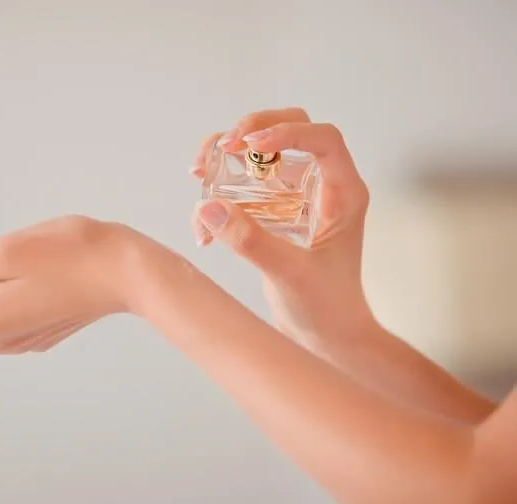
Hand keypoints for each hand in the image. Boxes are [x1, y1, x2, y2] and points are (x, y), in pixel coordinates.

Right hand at [190, 107, 374, 353]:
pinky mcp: (275, 213)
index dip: (287, 132)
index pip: (323, 139)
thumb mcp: (288, 274)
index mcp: (342, 193)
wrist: (325, 337)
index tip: (250, 147)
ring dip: (228, 157)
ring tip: (199, 172)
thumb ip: (250, 241)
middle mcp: (321, 187)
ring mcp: (296, 198)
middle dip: (252, 130)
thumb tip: (208, 207)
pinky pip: (246, 187)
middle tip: (221, 147)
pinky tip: (204, 225)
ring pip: (263, 154)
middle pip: (292, 129)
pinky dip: (221, 193)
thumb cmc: (324, 308)